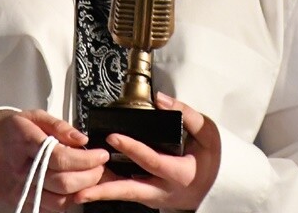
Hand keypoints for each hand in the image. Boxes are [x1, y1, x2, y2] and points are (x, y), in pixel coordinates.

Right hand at [0, 108, 109, 210]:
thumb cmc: (8, 130)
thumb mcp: (32, 116)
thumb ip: (59, 126)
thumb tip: (82, 139)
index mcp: (25, 141)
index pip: (61, 157)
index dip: (86, 159)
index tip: (100, 154)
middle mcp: (22, 168)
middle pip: (63, 182)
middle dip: (90, 176)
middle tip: (99, 166)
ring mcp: (21, 188)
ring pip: (59, 199)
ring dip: (82, 190)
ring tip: (90, 176)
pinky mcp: (21, 200)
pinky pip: (51, 207)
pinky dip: (68, 199)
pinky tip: (74, 186)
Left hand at [74, 92, 220, 210]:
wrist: (221, 186)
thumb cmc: (215, 158)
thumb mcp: (209, 133)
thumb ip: (186, 114)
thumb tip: (161, 100)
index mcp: (181, 173)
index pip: (153, 161)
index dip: (133, 149)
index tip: (113, 137)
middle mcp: (166, 191)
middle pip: (130, 191)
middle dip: (104, 188)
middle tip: (81, 184)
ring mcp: (157, 198)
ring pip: (124, 196)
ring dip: (100, 192)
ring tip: (76, 188)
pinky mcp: (149, 198)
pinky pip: (126, 194)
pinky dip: (107, 189)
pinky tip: (88, 183)